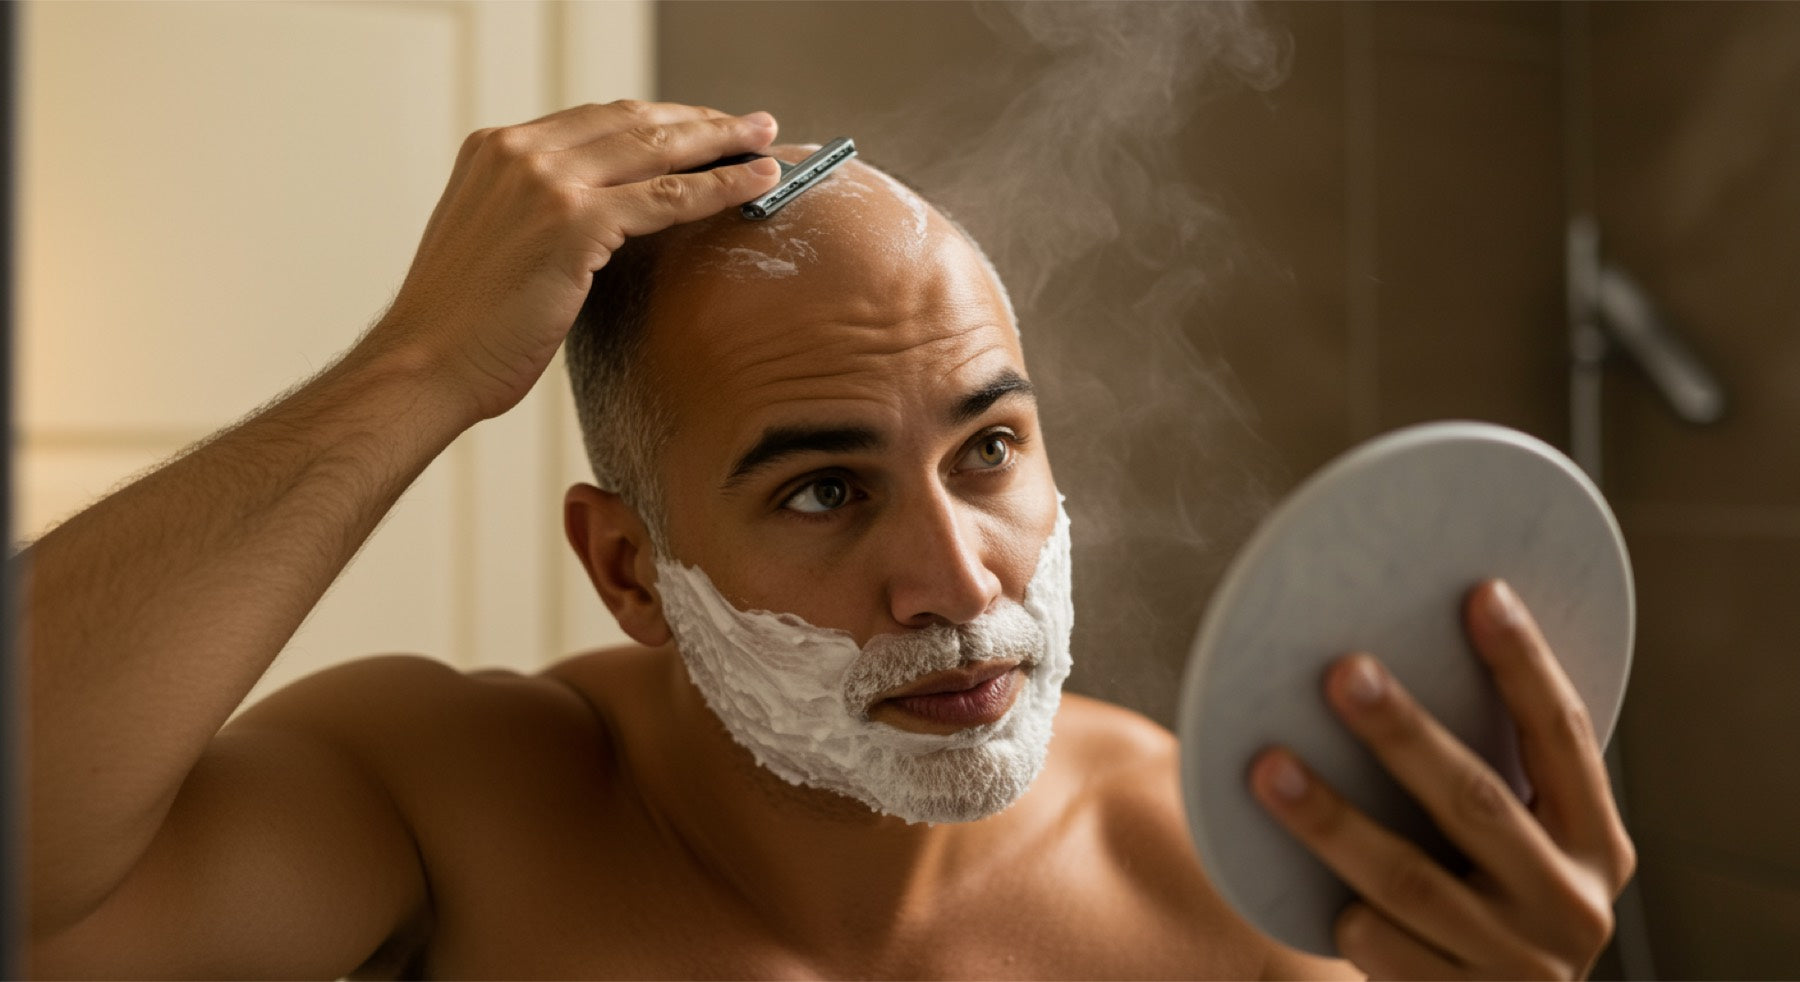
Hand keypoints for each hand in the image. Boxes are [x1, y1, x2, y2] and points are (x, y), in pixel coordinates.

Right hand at [372, 101, 780, 422]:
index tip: (699, 126)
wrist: (424, 365)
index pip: (597, 120)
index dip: (658, 120)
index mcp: (496, 149)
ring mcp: (546, 181)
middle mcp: (519, 151)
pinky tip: (757, 183)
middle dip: (700, 120)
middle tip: (752, 124)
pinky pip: (668, 197)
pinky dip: (721, 187)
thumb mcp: (496, 246)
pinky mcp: (574, 221)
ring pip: (658, 148)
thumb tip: (600, 226)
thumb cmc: (461, 329)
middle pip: (633, 120)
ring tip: (768, 141)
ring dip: (723, 141)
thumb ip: (538, 217)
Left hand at [1250, 580, 1636, 978]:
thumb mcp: (1514, 851)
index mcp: (1597, 845)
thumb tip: (1379, 663)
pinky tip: (1315, 893)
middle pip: (1476, 800)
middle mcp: (1572, 904)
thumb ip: (1487, 780)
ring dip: (1331, 820)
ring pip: (1408, 878)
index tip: (1481, 592)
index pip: (1563, 736)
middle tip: (1341, 672)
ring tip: (1267, 767)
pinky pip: (1381, 945)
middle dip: (1403, 733)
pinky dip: (1347, 914)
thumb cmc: (1484, 907)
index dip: (1525, 664)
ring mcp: (1520, 964)